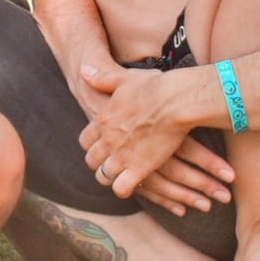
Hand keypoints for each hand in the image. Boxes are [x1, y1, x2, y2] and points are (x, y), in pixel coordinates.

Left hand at [70, 56, 229, 216]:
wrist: (176, 100)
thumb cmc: (154, 86)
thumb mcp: (123, 78)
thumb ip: (102, 78)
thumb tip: (83, 71)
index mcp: (102, 120)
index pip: (84, 141)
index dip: (92, 145)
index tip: (102, 145)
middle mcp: (107, 140)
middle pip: (91, 161)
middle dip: (99, 163)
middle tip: (111, 162)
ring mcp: (121, 156)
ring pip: (103, 176)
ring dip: (110, 177)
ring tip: (121, 176)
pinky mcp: (139, 169)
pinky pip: (121, 188)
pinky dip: (124, 189)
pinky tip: (133, 183)